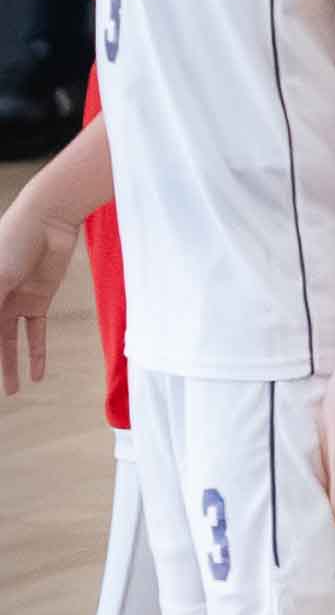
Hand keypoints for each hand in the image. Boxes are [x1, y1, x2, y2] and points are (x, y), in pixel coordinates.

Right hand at [0, 196, 77, 394]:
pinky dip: (37, 354)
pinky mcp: (38, 300)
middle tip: (0, 394)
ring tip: (13, 392)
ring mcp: (14, 300)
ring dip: (11, 366)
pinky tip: (37, 376)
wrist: (49, 220)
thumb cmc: (15, 241)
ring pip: (9, 341)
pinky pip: (35, 333)